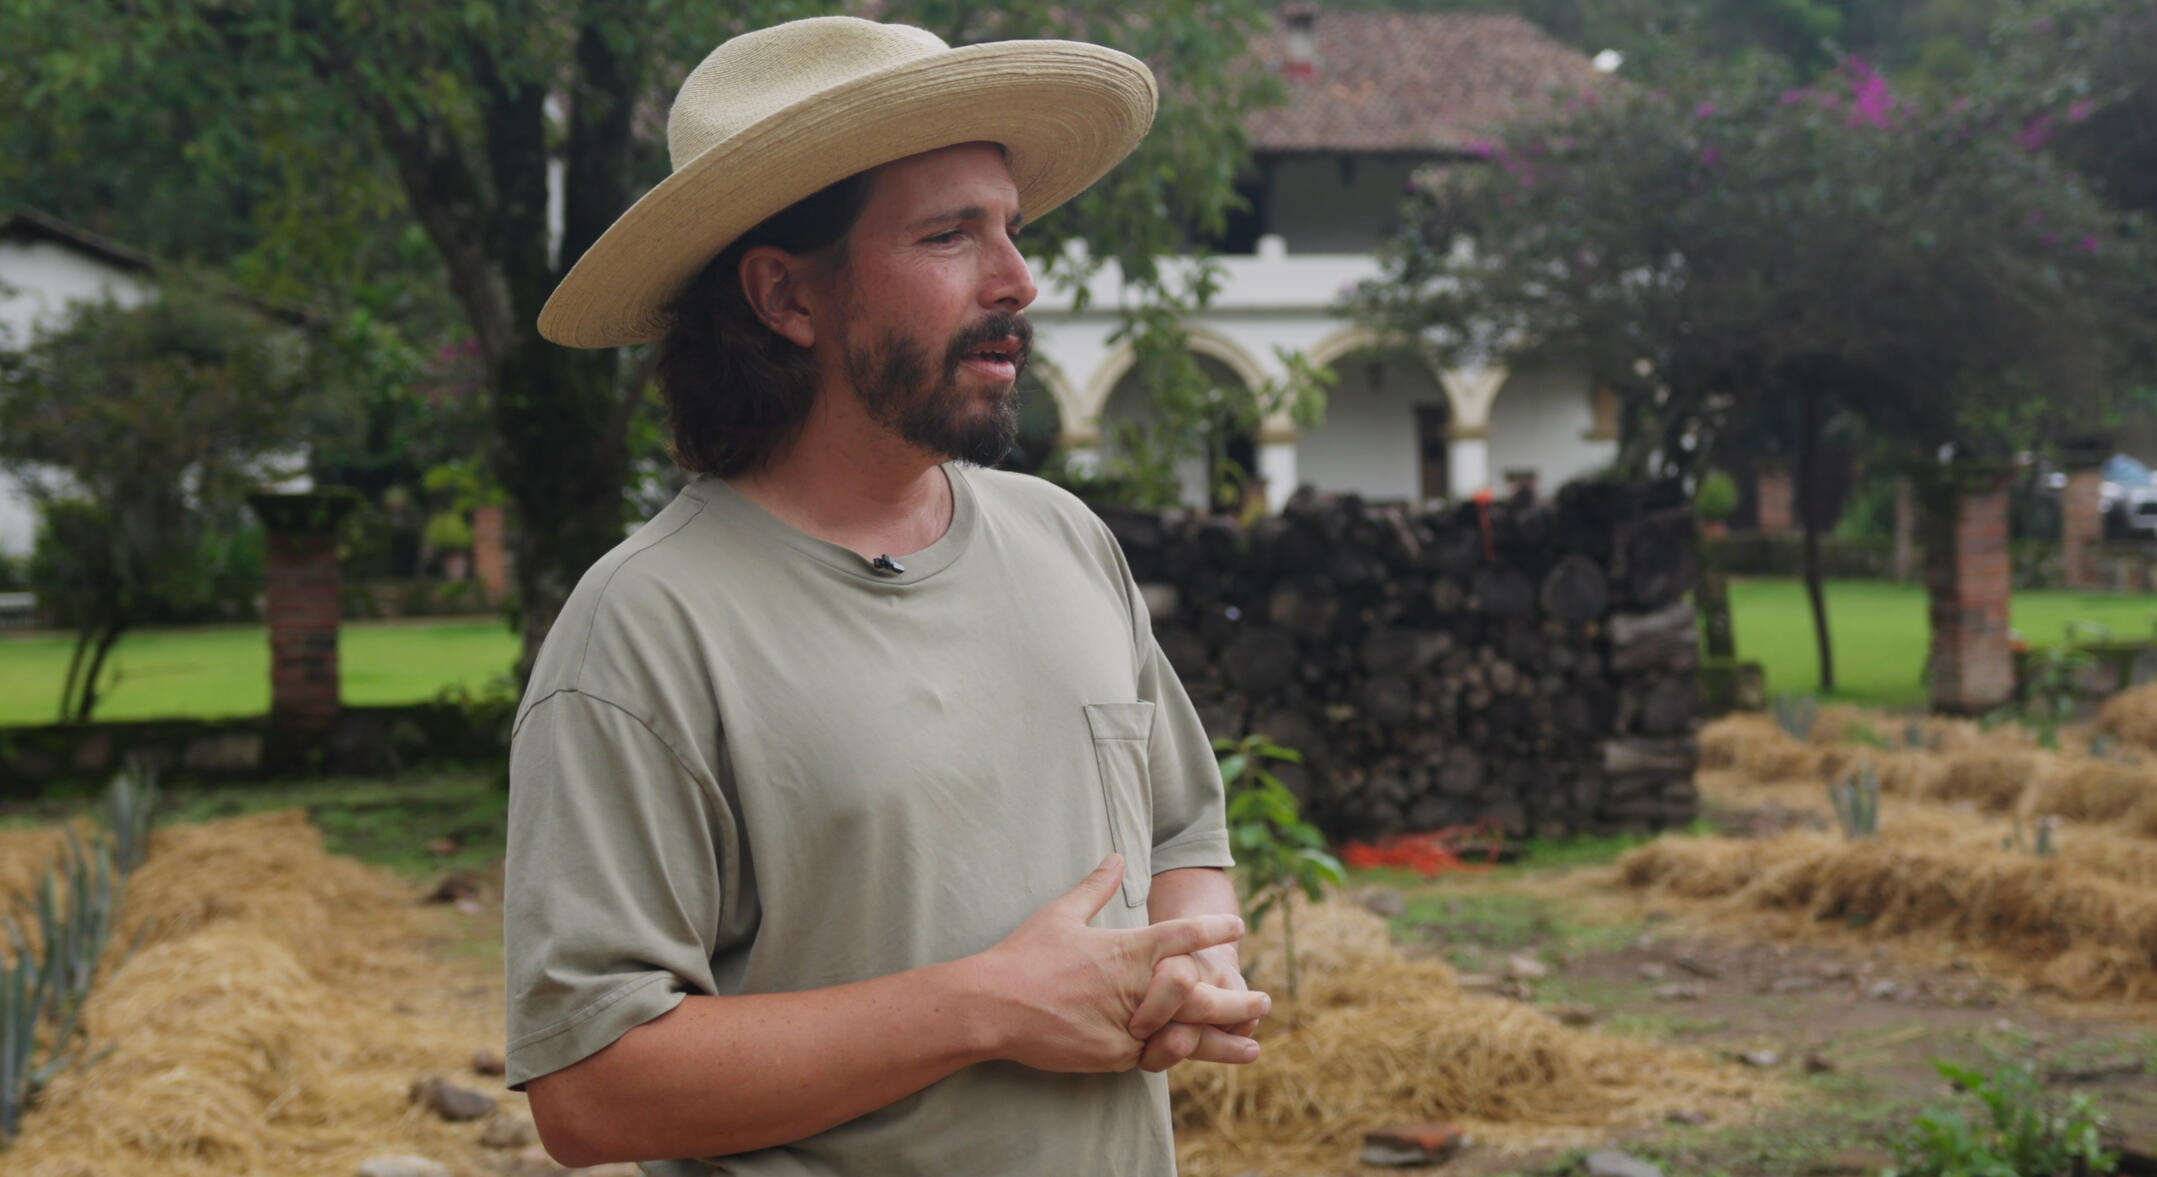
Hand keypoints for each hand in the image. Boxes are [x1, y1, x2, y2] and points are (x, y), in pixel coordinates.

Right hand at [973, 855, 1265, 1073]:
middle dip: (1236, 999)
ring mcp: (1126, 1026)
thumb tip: (1116, 857)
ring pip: (1185, 1036)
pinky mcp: (1112, 1056)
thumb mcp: (1061, 913)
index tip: (1238, 927)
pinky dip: (1172, 1057)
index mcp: (1127, 949)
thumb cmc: (1025, 956)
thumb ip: (1096, 887)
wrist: (993, 1005)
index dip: (1214, 930)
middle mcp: (1135, 987)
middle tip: (1266, 1002)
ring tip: (1253, 1047)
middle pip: (1200, 994)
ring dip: (1222, 1041)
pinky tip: (1199, 1060)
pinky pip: (1150, 1058)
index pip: (1184, 936)